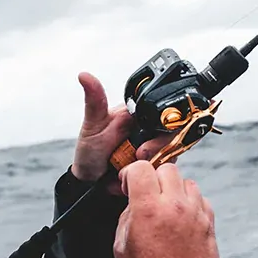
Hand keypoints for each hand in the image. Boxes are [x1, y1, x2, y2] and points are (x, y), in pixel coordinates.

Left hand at [71, 72, 180, 193]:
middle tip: (139, 154)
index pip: (161, 110)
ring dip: (156, 158)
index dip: (160, 123)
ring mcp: (156, 144)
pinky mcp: (159, 161)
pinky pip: (169, 163)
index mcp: (137, 113)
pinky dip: (158, 168)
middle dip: (158, 145)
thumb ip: (94, 100)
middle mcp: (149, 126)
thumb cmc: (90, 151)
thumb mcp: (93, 125)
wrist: (93, 182)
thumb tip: (84, 75)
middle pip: (172, 130)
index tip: (146, 138)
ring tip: (137, 162)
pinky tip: (144, 170)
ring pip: (173, 147)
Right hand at [112, 161, 219, 257]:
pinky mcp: (209, 224)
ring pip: (188, 182)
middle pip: (167, 168)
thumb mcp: (121, 244)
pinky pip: (202, 200)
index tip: (129, 183)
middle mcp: (175, 206)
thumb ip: (128, 215)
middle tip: (149, 193)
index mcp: (148, 209)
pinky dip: (192, 204)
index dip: (131, 173)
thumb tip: (134, 201)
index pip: (141, 168)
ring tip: (167, 207)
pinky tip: (183, 219)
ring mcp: (195, 214)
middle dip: (155, 178)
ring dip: (176, 190)